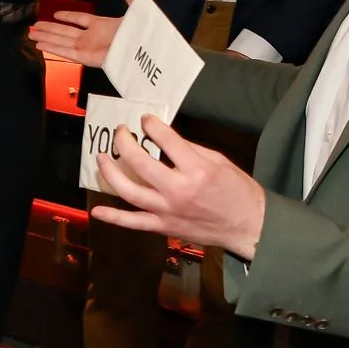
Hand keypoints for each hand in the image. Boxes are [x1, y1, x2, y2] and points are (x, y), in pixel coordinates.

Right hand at [29, 0, 136, 65]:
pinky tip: (40, 45)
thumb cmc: (141, 34)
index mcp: (102, 25)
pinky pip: (66, 52)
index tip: (56, 14)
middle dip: (49, 29)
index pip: (80, 19)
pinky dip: (53, 49)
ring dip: (46, 38)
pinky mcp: (86, 57)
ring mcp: (87, 48)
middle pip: (65, 31)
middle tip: (34, 26)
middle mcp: (92, 37)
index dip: (68, 16)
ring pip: (61, 41)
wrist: (144, 51)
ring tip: (31, 35)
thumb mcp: (136, 12)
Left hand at [93, 115, 267, 260]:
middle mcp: (178, 190)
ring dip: (111, 173)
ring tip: (102, 158)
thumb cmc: (238, 192)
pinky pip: (134, 223)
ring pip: (129, 191)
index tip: (146, 120)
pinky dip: (114, 217)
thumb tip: (165, 140)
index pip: (165, 140)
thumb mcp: (220, 161)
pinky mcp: (164, 227)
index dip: (151, 125)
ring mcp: (168, 211)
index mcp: (196, 170)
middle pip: (140, 163)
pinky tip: (98, 210)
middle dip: (125, 143)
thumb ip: (190, 150)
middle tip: (121, 133)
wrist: (249, 226)